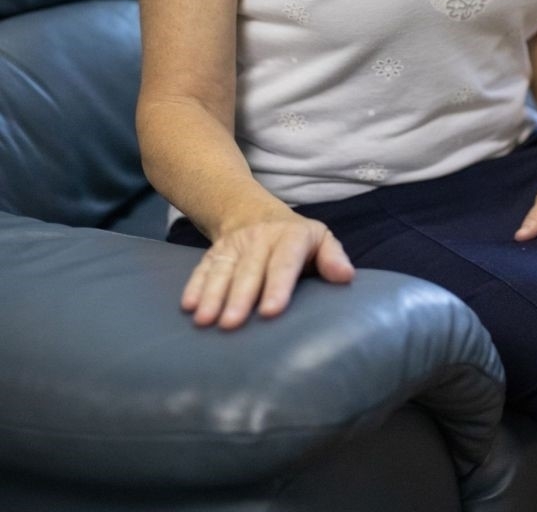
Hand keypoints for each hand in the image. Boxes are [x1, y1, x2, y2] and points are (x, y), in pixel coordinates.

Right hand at [181, 212, 354, 328]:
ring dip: (212, 295)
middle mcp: (261, 238)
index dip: (278, 285)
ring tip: (205, 321)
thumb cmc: (297, 240)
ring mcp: (235, 244)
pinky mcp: (216, 251)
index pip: (285, 261)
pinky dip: (195, 285)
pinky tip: (189, 306)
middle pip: (250, 269)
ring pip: (223, 269)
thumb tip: (346, 276)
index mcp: (291, 236)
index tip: (271, 311)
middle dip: (239, 297)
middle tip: (231, 325)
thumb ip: (332, 257)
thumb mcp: (320, 239)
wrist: (256, 213)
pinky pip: (204, 267)